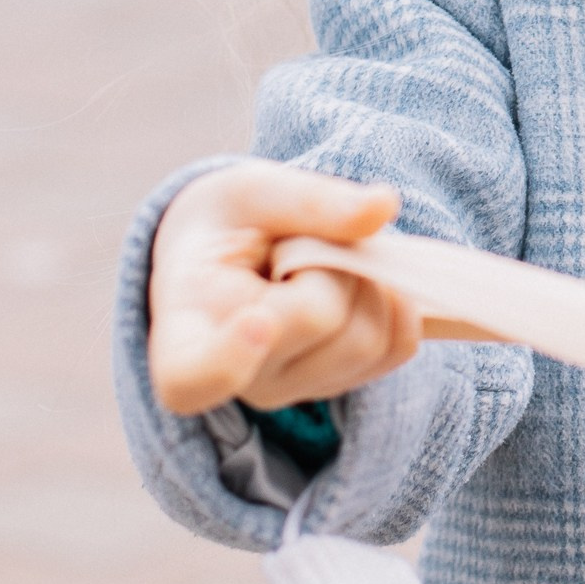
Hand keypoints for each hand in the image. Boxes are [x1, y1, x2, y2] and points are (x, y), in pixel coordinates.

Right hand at [148, 162, 422, 417]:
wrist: (233, 254)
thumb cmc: (228, 223)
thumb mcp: (251, 192)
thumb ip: (309, 198)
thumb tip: (383, 206)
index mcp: (186, 331)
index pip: (192, 379)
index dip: (229, 360)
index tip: (258, 319)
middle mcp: (236, 380)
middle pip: (323, 318)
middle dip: (331, 261)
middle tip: (296, 246)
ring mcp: (290, 391)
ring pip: (371, 337)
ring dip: (366, 280)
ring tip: (318, 267)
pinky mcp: (339, 387)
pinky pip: (398, 346)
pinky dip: (394, 301)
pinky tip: (354, 284)